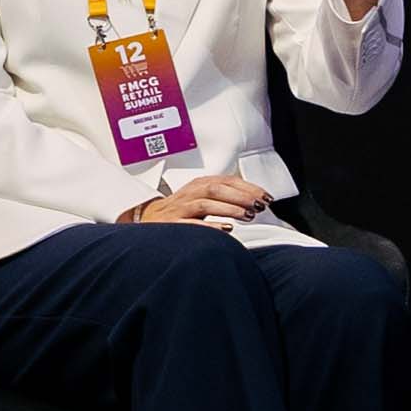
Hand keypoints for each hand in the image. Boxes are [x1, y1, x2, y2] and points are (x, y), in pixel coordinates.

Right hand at [123, 169, 272, 228]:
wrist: (144, 222)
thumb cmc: (178, 213)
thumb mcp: (199, 199)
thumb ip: (222, 198)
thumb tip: (253, 201)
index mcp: (197, 185)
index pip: (226, 180)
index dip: (247, 187)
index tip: (266, 196)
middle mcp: (188, 193)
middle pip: (216, 188)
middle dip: (241, 196)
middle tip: (260, 206)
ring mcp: (178, 209)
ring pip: (205, 203)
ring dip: (229, 208)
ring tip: (248, 216)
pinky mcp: (171, 225)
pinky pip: (191, 224)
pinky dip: (210, 225)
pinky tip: (227, 229)